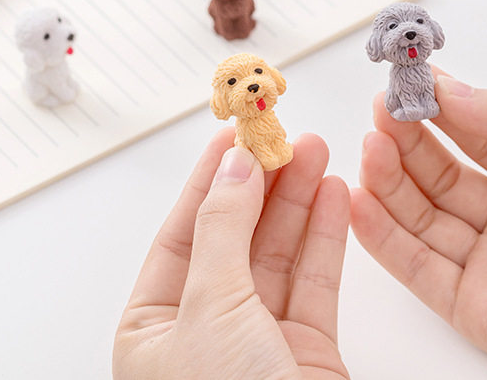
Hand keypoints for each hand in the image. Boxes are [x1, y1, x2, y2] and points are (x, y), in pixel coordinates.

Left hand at [113, 129, 349, 379]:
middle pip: (235, 238)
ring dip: (298, 202)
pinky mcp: (305, 347)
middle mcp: (205, 329)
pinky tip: (332, 199)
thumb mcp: (209, 309)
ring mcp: (257, 337)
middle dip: (262, 185)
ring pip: (277, 255)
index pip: (180, 235)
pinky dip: (324, 239)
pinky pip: (314, 281)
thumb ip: (223, 232)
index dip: (208, 182)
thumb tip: (234, 170)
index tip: (232, 139)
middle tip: (282, 140)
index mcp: (154, 327)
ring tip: (314, 154)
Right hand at [351, 74, 486, 379]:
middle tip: (382, 112)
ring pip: (422, 219)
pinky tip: (360, 203)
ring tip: (369, 147)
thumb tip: (448, 89)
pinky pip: (417, 268)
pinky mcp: (471, 307)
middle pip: (442, 178)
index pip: (476, 139)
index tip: (408, 85)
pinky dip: (382, 238)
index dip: (441, 112)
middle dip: (409, 143)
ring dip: (390, 183)